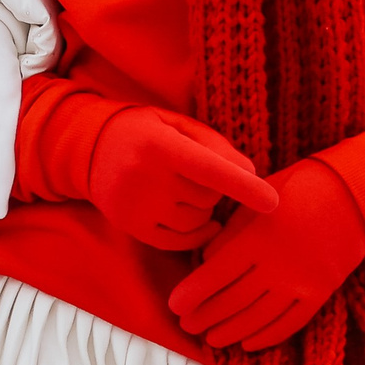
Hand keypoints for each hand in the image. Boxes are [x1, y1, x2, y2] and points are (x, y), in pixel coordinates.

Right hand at [87, 106, 278, 250]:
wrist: (91, 149)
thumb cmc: (147, 132)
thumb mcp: (178, 124)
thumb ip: (215, 145)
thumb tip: (250, 173)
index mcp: (159, 145)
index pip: (209, 170)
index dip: (243, 185)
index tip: (272, 202)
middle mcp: (145, 177)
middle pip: (208, 197)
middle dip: (216, 188)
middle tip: (199, 173)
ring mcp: (136, 206)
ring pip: (197, 220)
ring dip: (204, 208)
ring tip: (185, 188)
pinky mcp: (132, 227)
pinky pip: (181, 240)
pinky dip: (198, 232)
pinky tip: (200, 220)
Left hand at [167, 157, 364, 351]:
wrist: (353, 194)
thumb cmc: (298, 188)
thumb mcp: (257, 201)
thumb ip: (231, 233)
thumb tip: (204, 263)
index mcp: (259, 237)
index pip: (216, 275)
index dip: (192, 294)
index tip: (174, 306)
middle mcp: (279, 265)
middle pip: (234, 301)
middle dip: (206, 317)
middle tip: (186, 325)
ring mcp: (302, 283)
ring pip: (259, 318)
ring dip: (231, 331)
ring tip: (211, 338)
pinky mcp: (320, 294)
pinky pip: (290, 323)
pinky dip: (267, 336)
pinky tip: (248, 342)